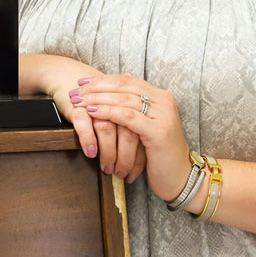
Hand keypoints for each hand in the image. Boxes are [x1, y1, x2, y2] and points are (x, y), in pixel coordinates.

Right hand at [23, 55, 143, 179]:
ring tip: (107, 169)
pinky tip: (92, 153)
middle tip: (121, 175)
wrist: (69, 78)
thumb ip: (131, 132)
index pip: (140, 133)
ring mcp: (97, 103)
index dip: (139, 156)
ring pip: (107, 129)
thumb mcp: (117, 118)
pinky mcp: (78, 105)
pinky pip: (84, 123)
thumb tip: (142, 162)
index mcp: (130, 104)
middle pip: (127, 131)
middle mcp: (116, 103)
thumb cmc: (98, 103)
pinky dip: (88, 138)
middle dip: (125, 157)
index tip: (135, 175)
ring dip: (108, 152)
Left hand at [73, 73, 191, 202]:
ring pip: (124, 100)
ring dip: (97, 99)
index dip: (103, 80)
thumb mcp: (148, 125)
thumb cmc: (160, 154)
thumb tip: (124, 78)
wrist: (180, 178)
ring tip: (79, 101)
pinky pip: (128, 117)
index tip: (82, 83)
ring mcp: (163, 115)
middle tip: (75, 91)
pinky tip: (92, 112)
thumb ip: (137, 105)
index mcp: (161, 97)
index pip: (128, 81)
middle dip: (96, 88)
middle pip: (124, 87)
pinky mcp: (158, 131)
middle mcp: (164, 101)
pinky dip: (108, 112)